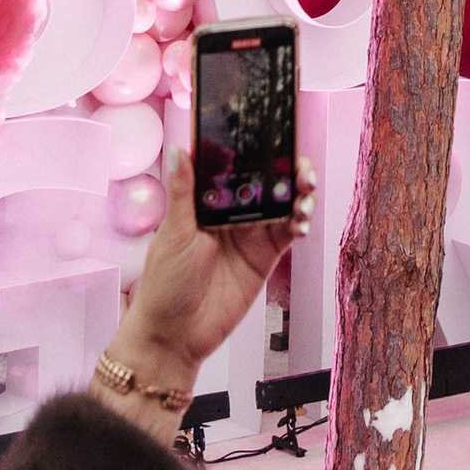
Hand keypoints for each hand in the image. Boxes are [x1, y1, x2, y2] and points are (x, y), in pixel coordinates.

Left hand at [104, 149, 315, 411]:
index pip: (235, 164)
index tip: (274, 133)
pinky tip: (301, 221)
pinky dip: (300, 222)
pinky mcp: (265, 257)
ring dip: (299, 192)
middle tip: (300, 167)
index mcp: (206, 200)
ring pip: (282, 202)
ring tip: (305, 194)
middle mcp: (232, 212)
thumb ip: (183, 192)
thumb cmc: (164, 283)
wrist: (176, 336)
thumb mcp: (173, 234)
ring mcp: (250, 233)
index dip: (255, 148)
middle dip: (287, 168)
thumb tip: (178, 148)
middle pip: (265, 179)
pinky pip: (288, 232)